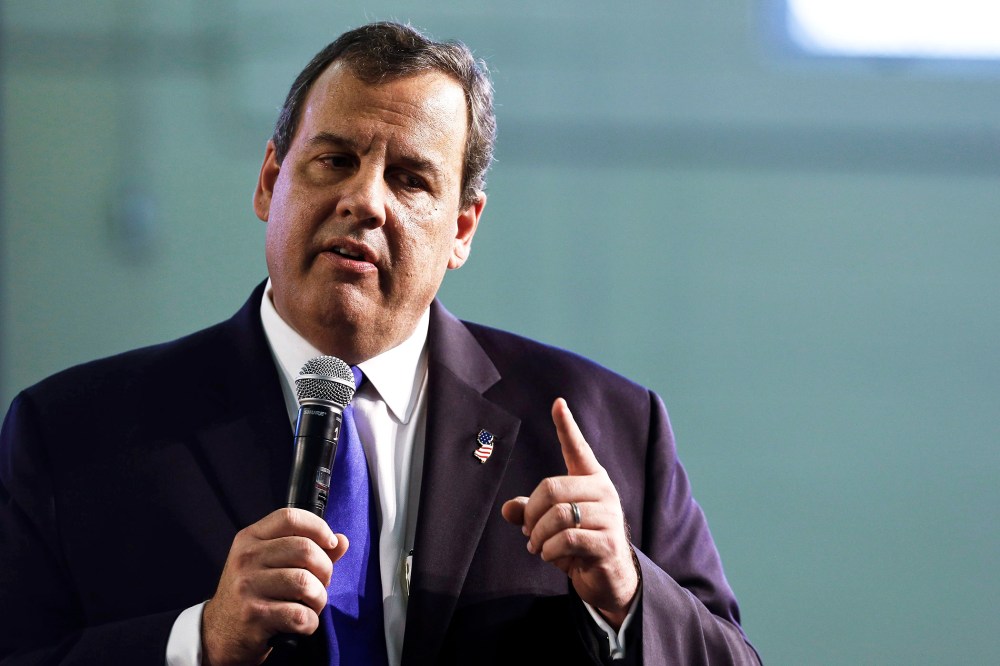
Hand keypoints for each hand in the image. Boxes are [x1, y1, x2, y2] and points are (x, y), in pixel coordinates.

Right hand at [201, 508, 347, 665]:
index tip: (330, 542)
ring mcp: (248, 586)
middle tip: (321, 582)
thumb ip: (308, 549)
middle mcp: (246, 558)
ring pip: (306, 583)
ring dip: (319, 598)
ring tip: (311, 604)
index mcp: (251, 538)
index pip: (290, 517)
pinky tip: (301, 622)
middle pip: (305, 549)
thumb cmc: (253, 593)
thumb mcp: (271, 563)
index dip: (318, 527)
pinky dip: (310, 621)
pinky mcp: (254, 615)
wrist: (221, 632)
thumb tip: (342, 540)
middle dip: (325, 569)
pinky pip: (300, 615)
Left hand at [501, 398, 639, 628]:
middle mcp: (603, 492)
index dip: (567, 426)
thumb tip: (507, 509)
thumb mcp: (550, 526)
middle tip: (527, 532)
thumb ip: (529, 513)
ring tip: (537, 546)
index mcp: (591, 480)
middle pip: (551, 488)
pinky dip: (549, 550)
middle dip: (531, 513)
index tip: (558, 403)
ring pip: (558, 515)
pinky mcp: (608, 542)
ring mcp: (609, 516)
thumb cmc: (579, 544)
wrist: (609, 578)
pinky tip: (550, 556)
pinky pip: (567, 539)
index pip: (577, 448)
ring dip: (538, 536)